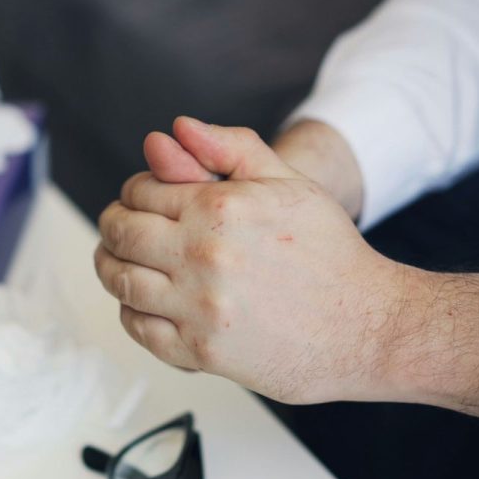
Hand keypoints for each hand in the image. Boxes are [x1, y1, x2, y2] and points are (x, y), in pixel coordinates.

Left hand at [96, 117, 478, 429]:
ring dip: (110, 266)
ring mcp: (199, 307)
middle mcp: (203, 256)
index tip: (140, 200)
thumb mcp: (289, 182)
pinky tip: (141, 302)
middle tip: (118, 229)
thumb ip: (230, 148)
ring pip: (120, 280)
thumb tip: (178, 127)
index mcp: (220, 208)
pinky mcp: (201, 351)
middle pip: (120, 233)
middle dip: (112, 226)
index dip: (133, 192)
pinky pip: (139, 328)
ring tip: (118, 262)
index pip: (139, 191)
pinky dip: (130, 311)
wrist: (368, 326)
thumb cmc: (332, 254)